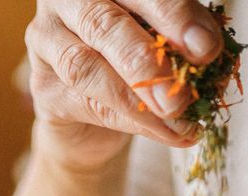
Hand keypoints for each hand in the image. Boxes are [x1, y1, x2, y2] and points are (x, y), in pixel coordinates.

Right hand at [26, 0, 223, 170]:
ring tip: (176, 114)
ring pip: (85, 66)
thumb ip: (178, 38)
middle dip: (147, 58)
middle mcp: (66, 2)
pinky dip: (130, 120)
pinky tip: (165, 131)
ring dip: (135, 94)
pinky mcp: (42, 88)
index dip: (172, 14)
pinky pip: (85, 103)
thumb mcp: (165, 39)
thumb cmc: (135, 61)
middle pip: (102, 24)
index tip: (205, 48)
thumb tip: (205, 52)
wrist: (94, 119)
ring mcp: (46, 42)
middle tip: (181, 92)